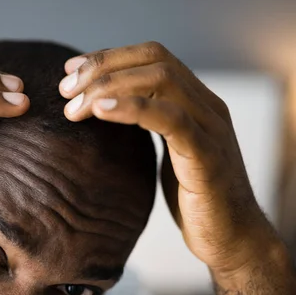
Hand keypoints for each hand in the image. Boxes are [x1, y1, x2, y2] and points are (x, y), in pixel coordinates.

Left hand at [58, 41, 295, 294]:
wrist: (231, 238)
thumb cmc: (193, 197)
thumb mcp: (166, 152)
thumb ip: (148, 126)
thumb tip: (102, 112)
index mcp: (196, 101)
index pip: (152, 56)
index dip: (109, 57)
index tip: (70, 71)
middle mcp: (207, 105)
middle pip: (154, 60)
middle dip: (103, 67)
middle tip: (64, 90)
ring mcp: (210, 127)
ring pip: (162, 81)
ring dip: (109, 87)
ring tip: (73, 107)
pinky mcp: (206, 155)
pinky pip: (170, 119)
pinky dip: (132, 109)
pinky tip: (100, 112)